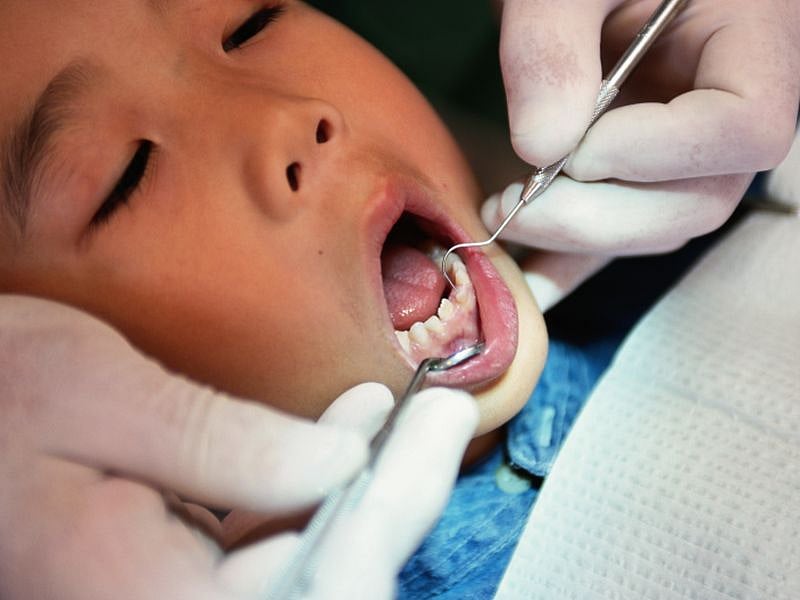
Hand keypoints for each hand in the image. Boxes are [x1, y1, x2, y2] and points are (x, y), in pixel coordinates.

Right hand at [0, 295, 477, 598]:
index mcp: (137, 593)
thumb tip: (341, 465)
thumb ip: (222, 441)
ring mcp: (168, 595)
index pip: (312, 588)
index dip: (391, 515)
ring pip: (301, 561)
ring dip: (362, 490)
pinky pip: (266, 543)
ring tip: (406, 420)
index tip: (437, 431)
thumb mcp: (95, 392)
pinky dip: (313, 489)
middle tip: (438, 418)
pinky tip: (344, 437)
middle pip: (320, 578)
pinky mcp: (173, 570)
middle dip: (391, 496)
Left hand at [487, 0, 799, 300]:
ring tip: (503, 213)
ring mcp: (684, 148)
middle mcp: (728, 106)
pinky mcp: (638, 172)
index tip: (576, 150)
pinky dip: (573, 259)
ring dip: (579, 239)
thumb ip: (552, 46)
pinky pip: (619, 231)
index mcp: (749, 38)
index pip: (747, 126)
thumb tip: (544, 149)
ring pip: (659, 227)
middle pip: (700, 200)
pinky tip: (530, 279)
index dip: (660, 154)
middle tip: (514, 205)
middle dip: (600, 218)